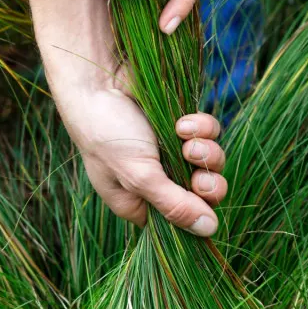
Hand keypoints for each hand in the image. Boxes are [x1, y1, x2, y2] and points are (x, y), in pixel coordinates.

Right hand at [29, 0, 226, 236]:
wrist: (97, 79)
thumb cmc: (106, 133)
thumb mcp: (139, 175)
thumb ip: (174, 204)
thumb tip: (209, 229)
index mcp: (140, 203)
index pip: (182, 223)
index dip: (197, 214)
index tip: (198, 200)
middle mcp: (158, 182)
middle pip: (203, 196)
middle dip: (208, 185)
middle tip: (201, 179)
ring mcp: (172, 153)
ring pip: (210, 164)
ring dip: (206, 153)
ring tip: (186, 138)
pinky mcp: (182, 127)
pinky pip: (208, 135)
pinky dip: (201, 129)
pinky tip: (183, 123)